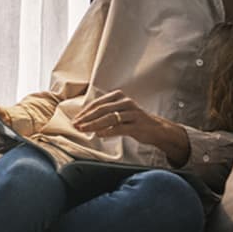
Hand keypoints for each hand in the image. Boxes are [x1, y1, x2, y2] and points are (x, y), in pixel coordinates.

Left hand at [73, 89, 190, 165]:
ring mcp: (132, 113)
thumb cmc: (133, 120)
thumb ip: (104, 113)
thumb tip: (83, 120)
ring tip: (84, 130)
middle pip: (101, 110)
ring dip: (94, 124)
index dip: (85, 112)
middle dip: (86, 118)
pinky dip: (108, 131)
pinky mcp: (137, 125)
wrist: (156, 129)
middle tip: (76, 125)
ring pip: (109, 118)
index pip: (97, 103)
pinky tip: (99, 135)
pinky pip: (120, 128)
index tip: (75, 120)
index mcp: (118, 96)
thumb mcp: (119, 112)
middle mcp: (125, 102)